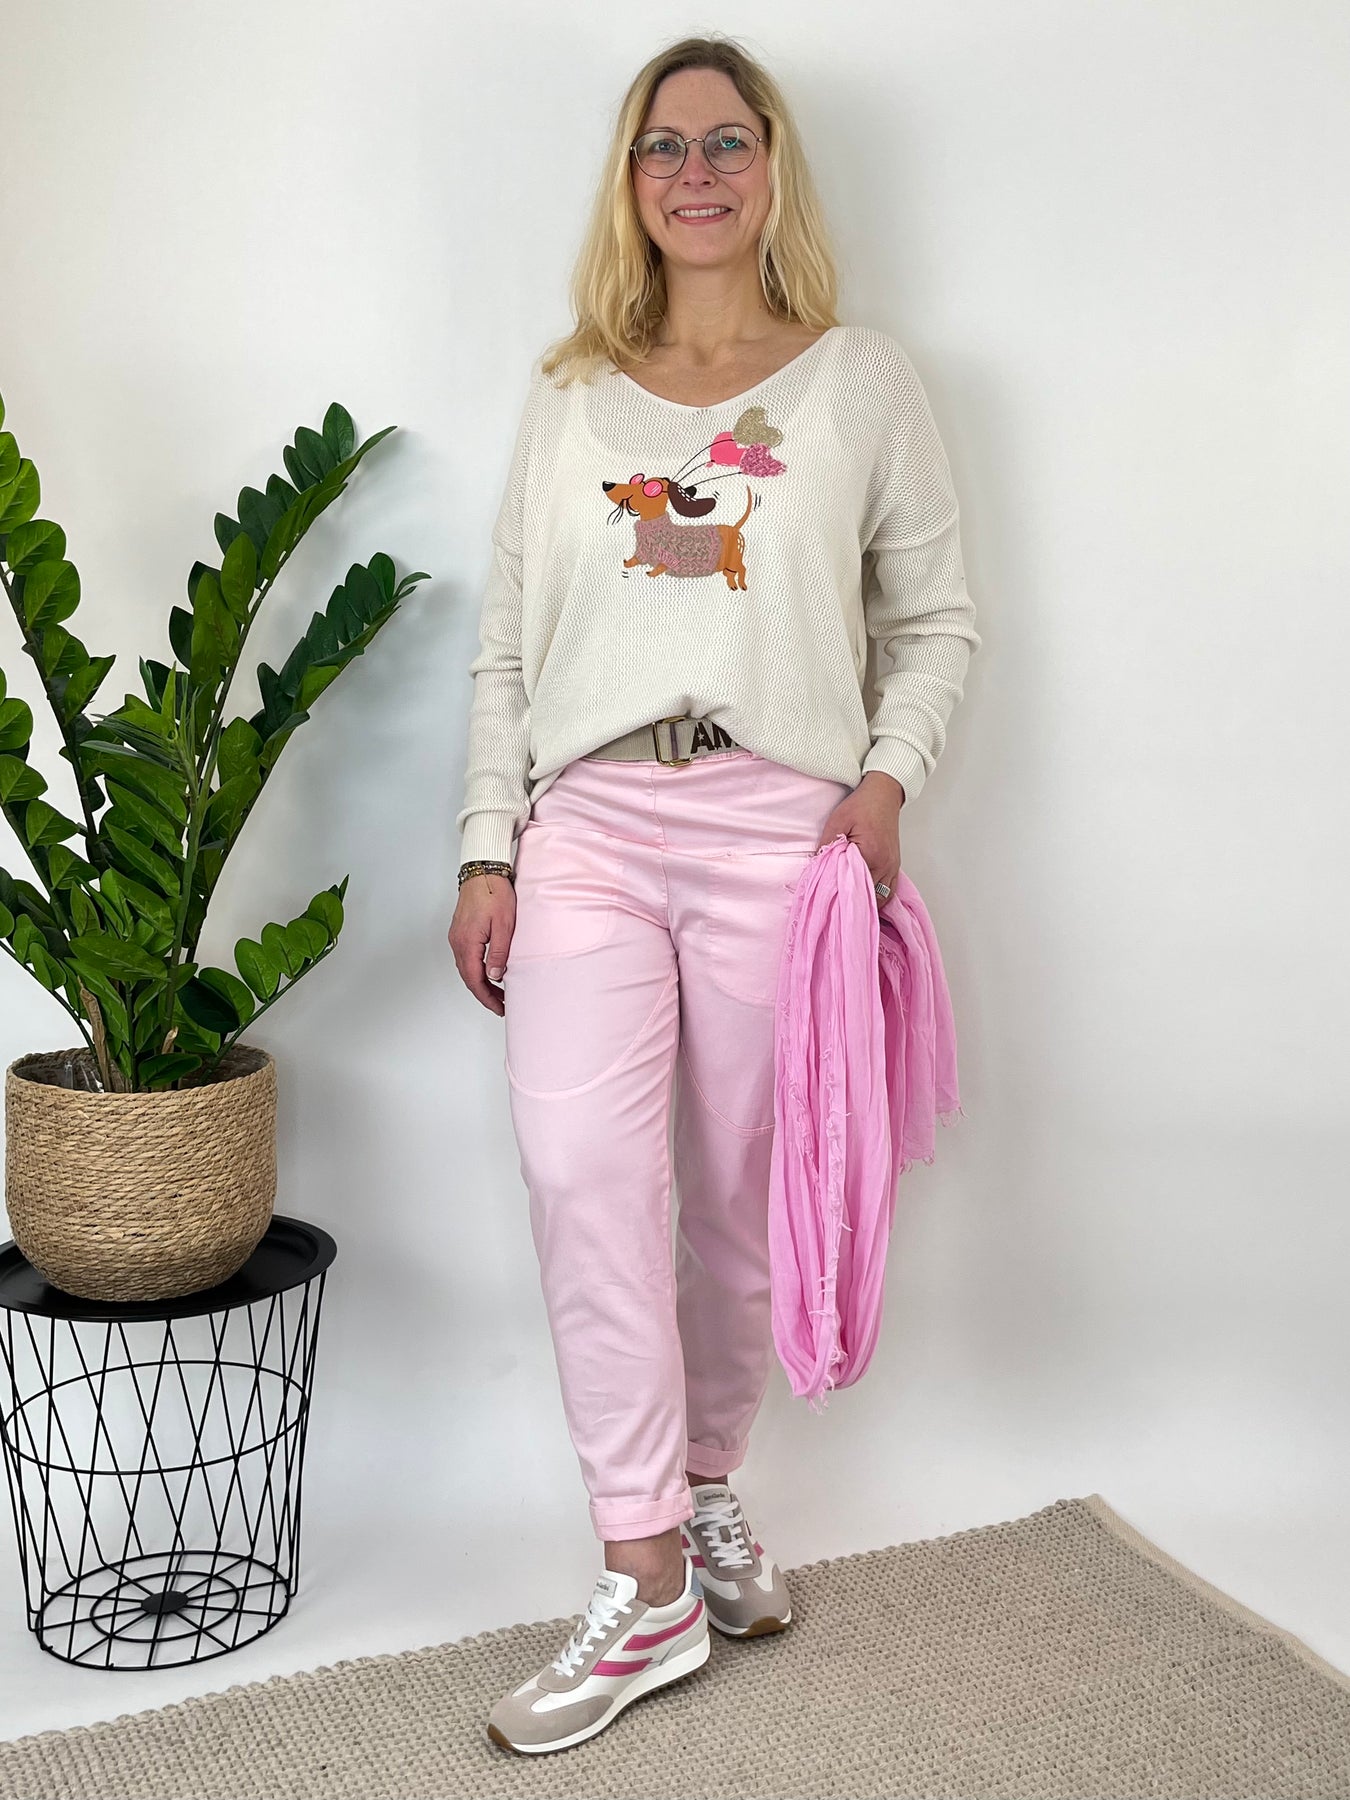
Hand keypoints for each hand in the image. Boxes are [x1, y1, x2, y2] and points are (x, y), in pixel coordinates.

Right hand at [448, 871, 516, 1015]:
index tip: (499, 1008)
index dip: (487, 997)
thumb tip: (494, 977)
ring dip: (480, 982)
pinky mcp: (460, 931)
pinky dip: (476, 969)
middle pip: (468, 977)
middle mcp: (457, 942)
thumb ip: (498, 953)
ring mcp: (456, 936)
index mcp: (467, 943)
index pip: (474, 979)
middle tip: (501, 1005)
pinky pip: (466, 957)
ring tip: (498, 992)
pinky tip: (489, 972)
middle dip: (484, 994)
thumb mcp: (503, 925)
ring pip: (466, 968)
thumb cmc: (495, 893)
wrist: (483, 871)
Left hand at [813, 771, 903, 904]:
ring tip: (852, 908)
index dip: (840, 894)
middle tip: (837, 909)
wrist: (883, 794)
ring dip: (868, 904)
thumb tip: (816, 865)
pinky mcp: (895, 865)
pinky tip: (867, 900)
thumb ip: (827, 844)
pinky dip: (879, 898)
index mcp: (870, 853)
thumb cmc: (862, 805)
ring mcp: (893, 866)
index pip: (853, 884)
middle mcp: (885, 864)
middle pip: (868, 896)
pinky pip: (890, 891)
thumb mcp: (838, 820)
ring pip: (882, 898)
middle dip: (853, 903)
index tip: (828, 902)